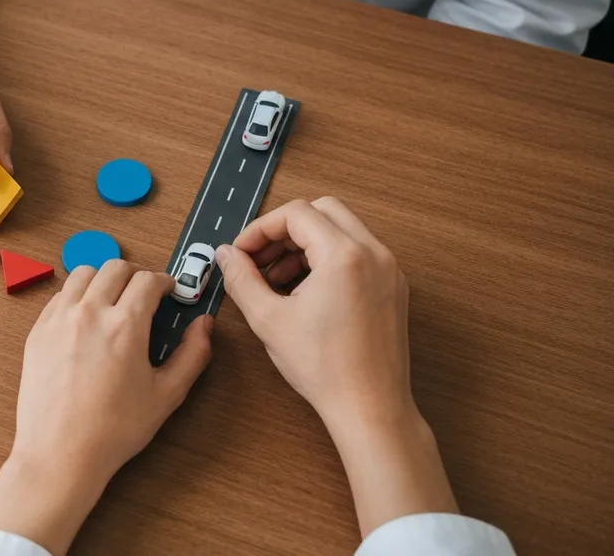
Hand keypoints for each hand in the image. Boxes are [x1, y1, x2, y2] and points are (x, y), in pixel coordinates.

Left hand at [0, 261, 212, 554]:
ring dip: (102, 279)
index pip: (149, 280)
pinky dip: (76, 297)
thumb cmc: (114, 429)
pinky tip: (84, 318)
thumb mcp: (166, 395)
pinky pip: (59, 296)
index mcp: (126, 325)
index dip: (164, 282)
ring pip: (82, 273)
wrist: (60, 453)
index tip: (167, 292)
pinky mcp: (38, 332)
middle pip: (115, 267)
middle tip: (143, 294)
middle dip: (135, 275)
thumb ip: (192, 355)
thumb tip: (204, 326)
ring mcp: (59, 320)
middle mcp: (90, 313)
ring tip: (112, 300)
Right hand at [217, 197, 456, 534]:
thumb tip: (225, 255)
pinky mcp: (393, 287)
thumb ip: (241, 279)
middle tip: (259, 259)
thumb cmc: (325, 369)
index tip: (241, 253)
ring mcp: (389, 269)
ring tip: (277, 279)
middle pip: (323, 211)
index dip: (260, 230)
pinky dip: (328, 259)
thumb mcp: (268, 319)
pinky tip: (305, 292)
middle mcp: (374, 253)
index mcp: (344, 255)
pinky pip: (357, 253)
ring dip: (306, 244)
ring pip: (342, 230)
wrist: (370, 407)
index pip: (296, 214)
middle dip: (285, 230)